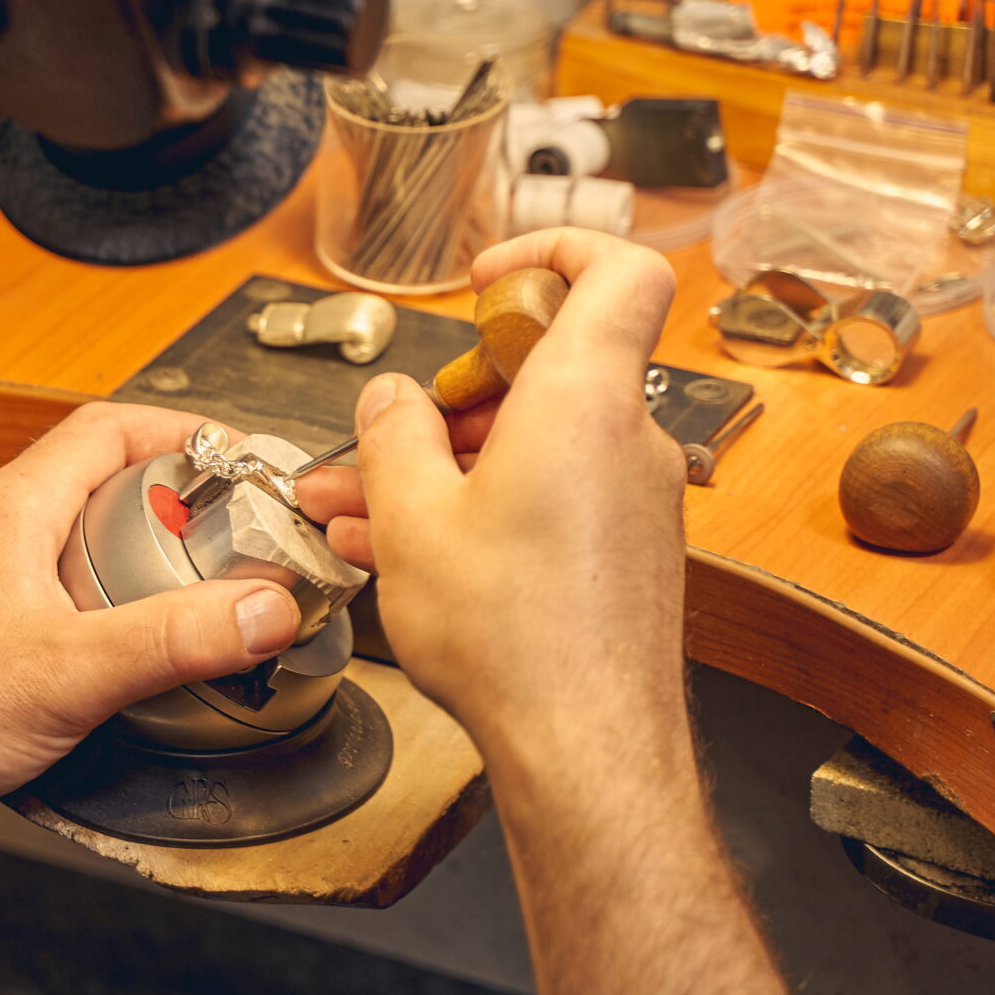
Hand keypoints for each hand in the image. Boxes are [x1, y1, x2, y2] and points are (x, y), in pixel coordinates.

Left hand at [0, 402, 369, 870]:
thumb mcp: (69, 671)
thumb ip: (174, 637)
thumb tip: (262, 607)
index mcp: (9, 509)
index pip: (108, 429)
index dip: (185, 433)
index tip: (245, 460)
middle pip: (104, 485)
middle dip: (180, 507)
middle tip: (238, 543)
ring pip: (83, 548)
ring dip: (147, 567)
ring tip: (203, 602)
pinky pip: (63, 605)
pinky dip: (112, 618)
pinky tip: (138, 661)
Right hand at [355, 230, 685, 764]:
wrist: (585, 745)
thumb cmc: (517, 640)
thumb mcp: (412, 518)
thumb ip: (393, 437)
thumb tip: (389, 401)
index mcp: (582, 399)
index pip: (617, 268)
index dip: (552, 248)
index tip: (490, 273)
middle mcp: (625, 437)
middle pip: (546, 367)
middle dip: (451, 394)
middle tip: (388, 434)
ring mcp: (632, 497)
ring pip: (534, 442)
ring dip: (447, 462)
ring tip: (362, 506)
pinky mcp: (625, 549)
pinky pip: (549, 495)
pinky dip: (483, 504)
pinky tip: (408, 550)